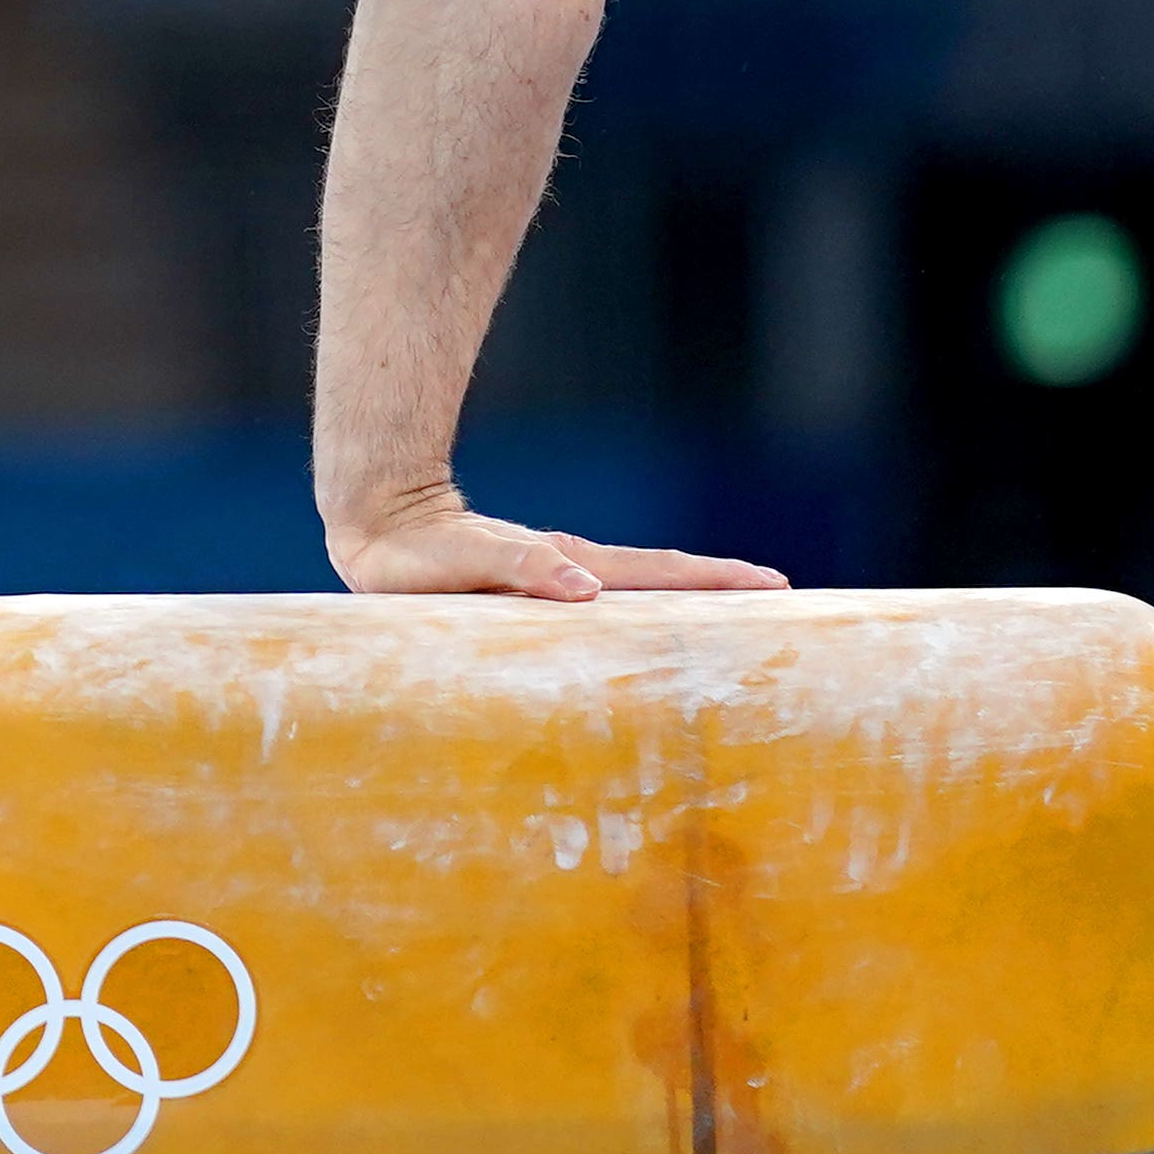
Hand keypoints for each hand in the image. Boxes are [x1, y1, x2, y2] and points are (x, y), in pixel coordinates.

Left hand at [327, 485, 788, 602]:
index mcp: (566, 564)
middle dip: (717, 588)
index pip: (656, 573)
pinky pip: (599, 600)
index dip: (714, 580)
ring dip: (683, 599)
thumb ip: (522, 569)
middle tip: (776, 598)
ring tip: (729, 618)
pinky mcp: (531, 586)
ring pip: (634, 588)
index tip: (771, 585)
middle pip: (659, 577)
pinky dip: (637, 609)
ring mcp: (553, 576)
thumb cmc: (415, 555)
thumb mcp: (469, 564)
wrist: (377, 524)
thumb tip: (586, 587)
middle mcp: (568, 569)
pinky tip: (642, 629)